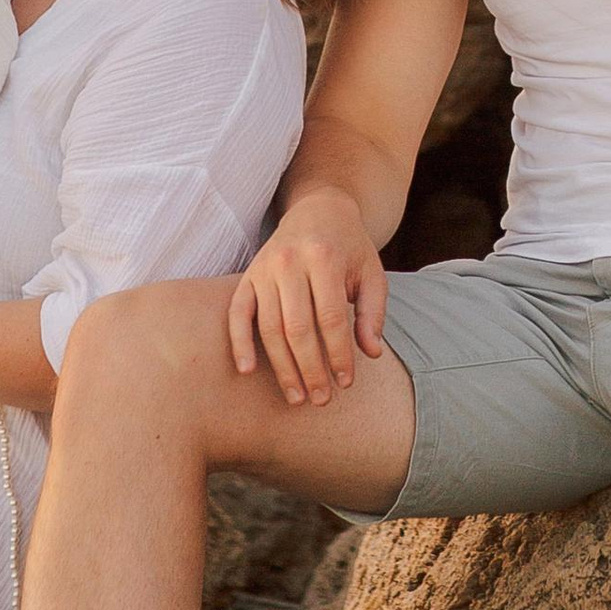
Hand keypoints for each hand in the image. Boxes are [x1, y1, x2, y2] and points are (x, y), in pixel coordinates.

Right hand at [229, 187, 387, 406]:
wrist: (318, 210)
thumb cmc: (349, 248)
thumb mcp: (372, 273)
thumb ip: (373, 313)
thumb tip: (372, 353)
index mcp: (324, 259)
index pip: (330, 318)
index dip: (338, 354)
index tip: (346, 382)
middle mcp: (290, 262)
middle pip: (297, 328)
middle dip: (310, 369)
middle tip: (321, 399)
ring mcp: (264, 268)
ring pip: (268, 327)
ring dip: (281, 367)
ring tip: (296, 396)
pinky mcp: (247, 275)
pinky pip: (237, 313)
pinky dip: (239, 342)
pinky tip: (246, 370)